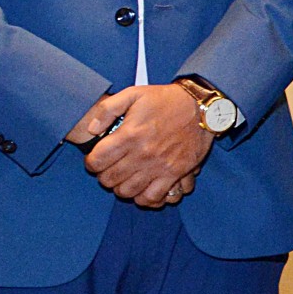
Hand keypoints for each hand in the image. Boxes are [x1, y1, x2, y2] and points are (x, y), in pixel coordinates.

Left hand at [76, 83, 213, 207]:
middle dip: (104, 176)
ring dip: (120, 188)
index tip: (95, 160)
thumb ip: (107, 109)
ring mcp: (159, 166)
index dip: (91, 163)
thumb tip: (92, 129)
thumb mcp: (133, 94)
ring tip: (123, 179)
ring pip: (127, 191)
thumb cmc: (165, 100)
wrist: (201, 107)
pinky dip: (143, 199)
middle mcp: (143, 153)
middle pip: (110, 179)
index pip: (97, 161)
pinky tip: (141, 190)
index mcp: (129, 134)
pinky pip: (153, 197)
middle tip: (109, 169)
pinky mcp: (175, 173)